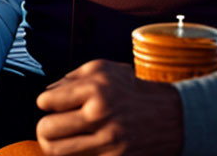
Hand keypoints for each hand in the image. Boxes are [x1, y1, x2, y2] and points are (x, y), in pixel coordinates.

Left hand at [36, 59, 181, 155]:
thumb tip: (46, 95)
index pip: (47, 102)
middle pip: (46, 130)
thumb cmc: (132, 89)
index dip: (46, 103)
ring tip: (59, 140)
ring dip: (53, 146)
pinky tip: (81, 146)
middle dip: (44, 127)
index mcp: (95, 89)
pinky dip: (75, 155)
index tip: (53, 104)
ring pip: (56, 152)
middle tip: (51, 125)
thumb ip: (71, 79)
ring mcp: (107, 141)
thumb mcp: (104, 70)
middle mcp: (100, 115)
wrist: (172, 117)